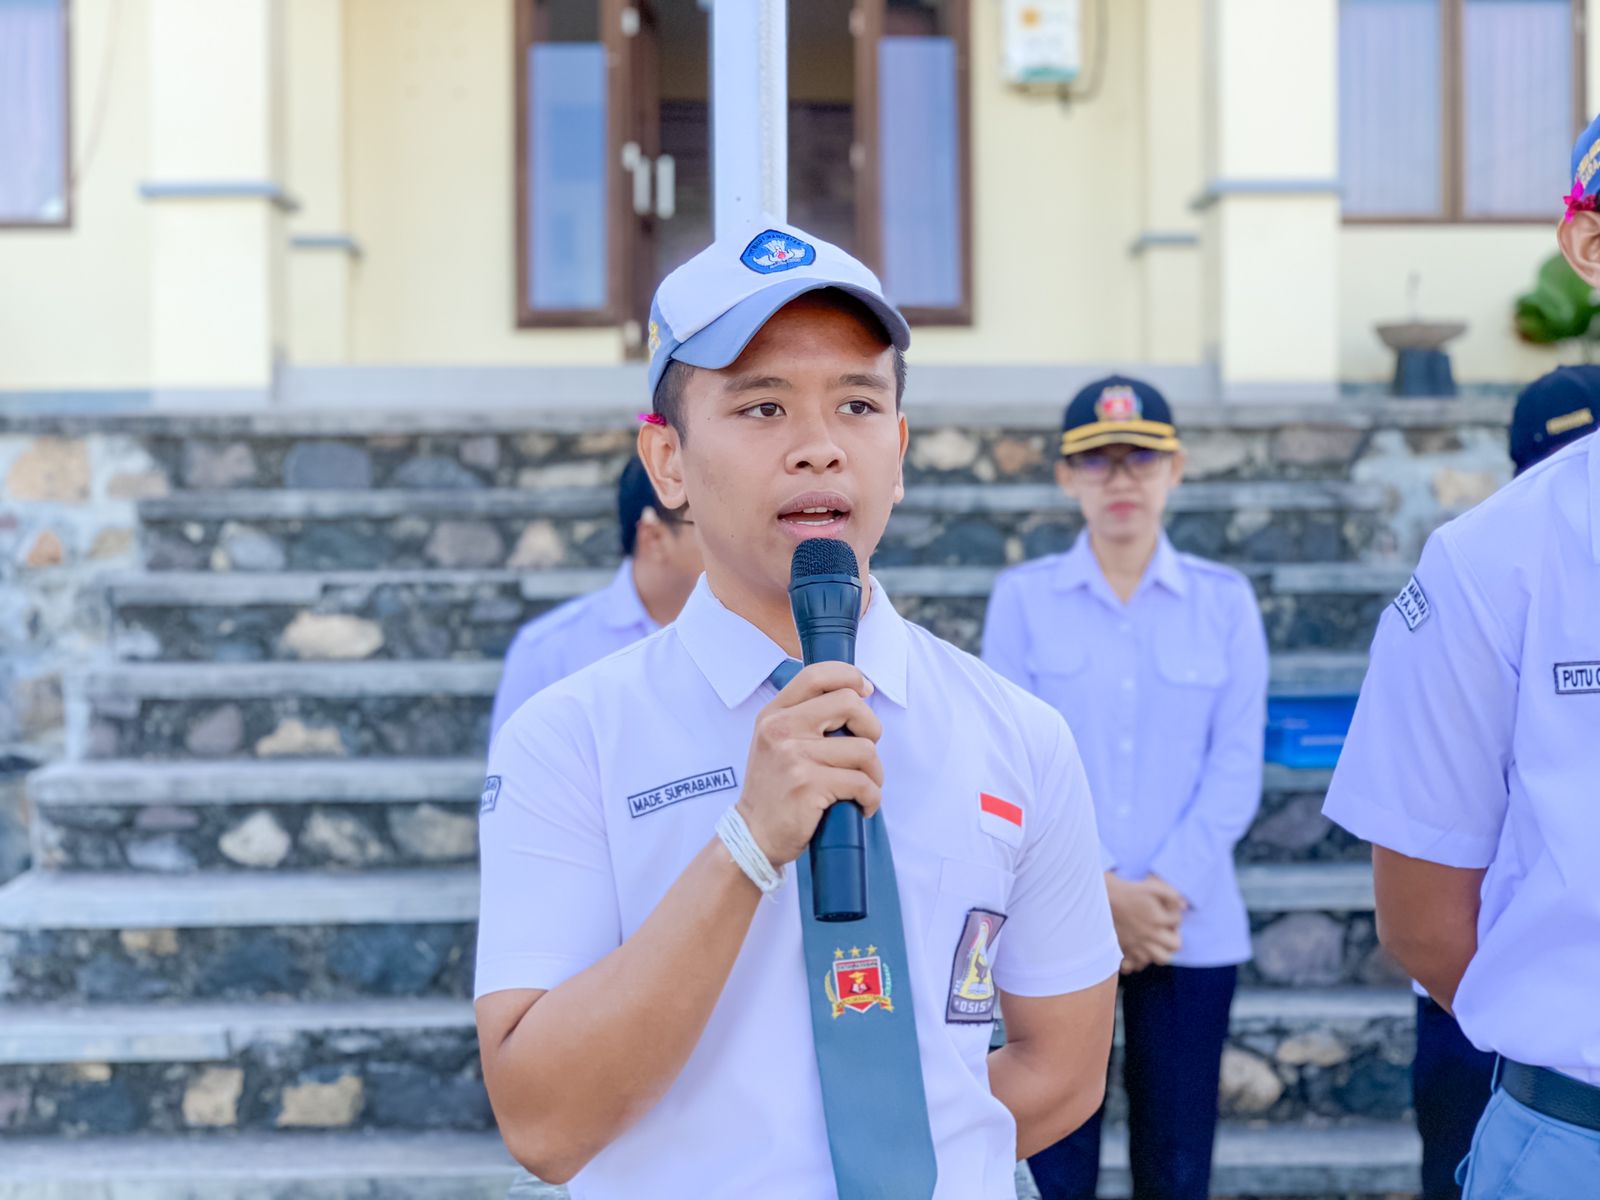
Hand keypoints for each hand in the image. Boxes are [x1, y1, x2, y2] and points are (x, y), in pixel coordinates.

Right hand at [735, 662, 882, 867]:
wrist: (753, 835)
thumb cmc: (774, 789)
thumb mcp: (776, 742)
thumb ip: (805, 717)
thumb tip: (857, 695)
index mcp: (774, 714)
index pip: (817, 675)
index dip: (850, 677)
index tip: (864, 692)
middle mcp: (781, 729)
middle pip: (850, 704)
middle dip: (871, 728)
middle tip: (863, 753)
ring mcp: (794, 757)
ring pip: (864, 750)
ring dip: (874, 773)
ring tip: (861, 787)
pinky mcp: (809, 786)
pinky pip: (863, 784)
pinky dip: (871, 798)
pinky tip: (860, 806)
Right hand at [1105, 873, 1183, 972]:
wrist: (1097, 898)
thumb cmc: (1125, 891)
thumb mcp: (1151, 886)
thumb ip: (1171, 895)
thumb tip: (1184, 907)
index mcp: (1157, 919)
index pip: (1177, 920)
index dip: (1174, 914)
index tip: (1165, 909)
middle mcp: (1149, 935)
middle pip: (1174, 946)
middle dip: (1173, 937)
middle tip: (1164, 931)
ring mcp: (1135, 945)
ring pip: (1158, 959)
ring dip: (1157, 951)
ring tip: (1151, 943)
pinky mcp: (1121, 951)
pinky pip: (1133, 966)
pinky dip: (1135, 962)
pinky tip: (1134, 952)